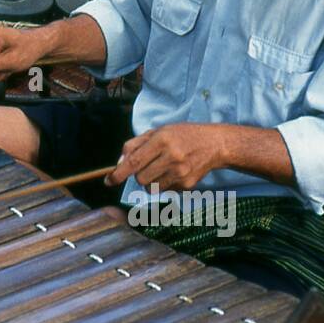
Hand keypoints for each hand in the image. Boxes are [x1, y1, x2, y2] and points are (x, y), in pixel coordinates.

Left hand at [107, 122, 228, 191]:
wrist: (214, 144)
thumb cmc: (182, 135)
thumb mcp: (158, 131)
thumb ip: (135, 145)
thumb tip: (119, 163)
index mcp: (162, 140)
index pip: (134, 161)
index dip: (119, 173)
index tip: (108, 181)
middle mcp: (171, 157)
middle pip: (140, 178)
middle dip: (138, 175)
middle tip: (148, 166)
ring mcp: (180, 172)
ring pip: (151, 188)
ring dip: (150, 181)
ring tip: (161, 169)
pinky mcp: (187, 184)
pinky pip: (165, 191)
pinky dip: (164, 184)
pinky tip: (174, 172)